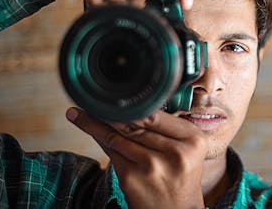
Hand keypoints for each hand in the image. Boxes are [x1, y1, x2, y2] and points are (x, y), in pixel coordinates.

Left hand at [66, 107, 206, 208]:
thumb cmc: (181, 177)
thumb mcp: (188, 150)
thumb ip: (168, 129)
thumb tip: (135, 105)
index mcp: (193, 140)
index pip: (157, 115)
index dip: (133, 104)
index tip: (116, 95)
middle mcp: (174, 152)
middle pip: (136, 123)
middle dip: (110, 110)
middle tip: (91, 99)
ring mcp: (152, 166)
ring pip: (118, 135)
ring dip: (94, 122)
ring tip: (79, 112)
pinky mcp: (132, 178)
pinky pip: (111, 151)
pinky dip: (98, 137)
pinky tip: (88, 128)